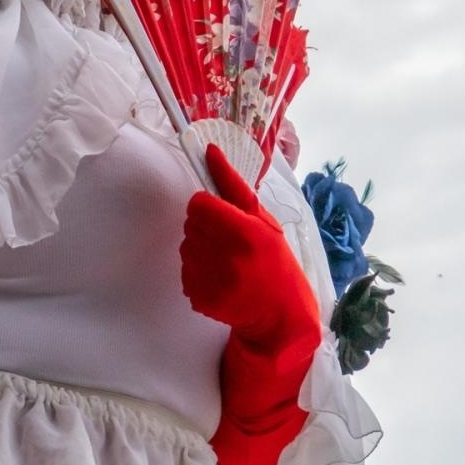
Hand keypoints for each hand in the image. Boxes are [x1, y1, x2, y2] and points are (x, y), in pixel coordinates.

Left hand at [180, 145, 320, 344]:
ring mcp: (211, 281)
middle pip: (190, 223)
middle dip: (206, 227)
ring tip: (227, 261)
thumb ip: (233, 184)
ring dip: (201, 249)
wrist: (279, 313)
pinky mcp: (199, 298)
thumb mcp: (263, 219)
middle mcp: (227, 257)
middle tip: (230, 241)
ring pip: (186, 246)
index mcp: (245, 232)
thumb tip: (210, 151)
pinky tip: (221, 279)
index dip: (208, 206)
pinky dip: (198, 272)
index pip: (198, 203)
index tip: (222, 215)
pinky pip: (185, 271)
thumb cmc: (274, 260)